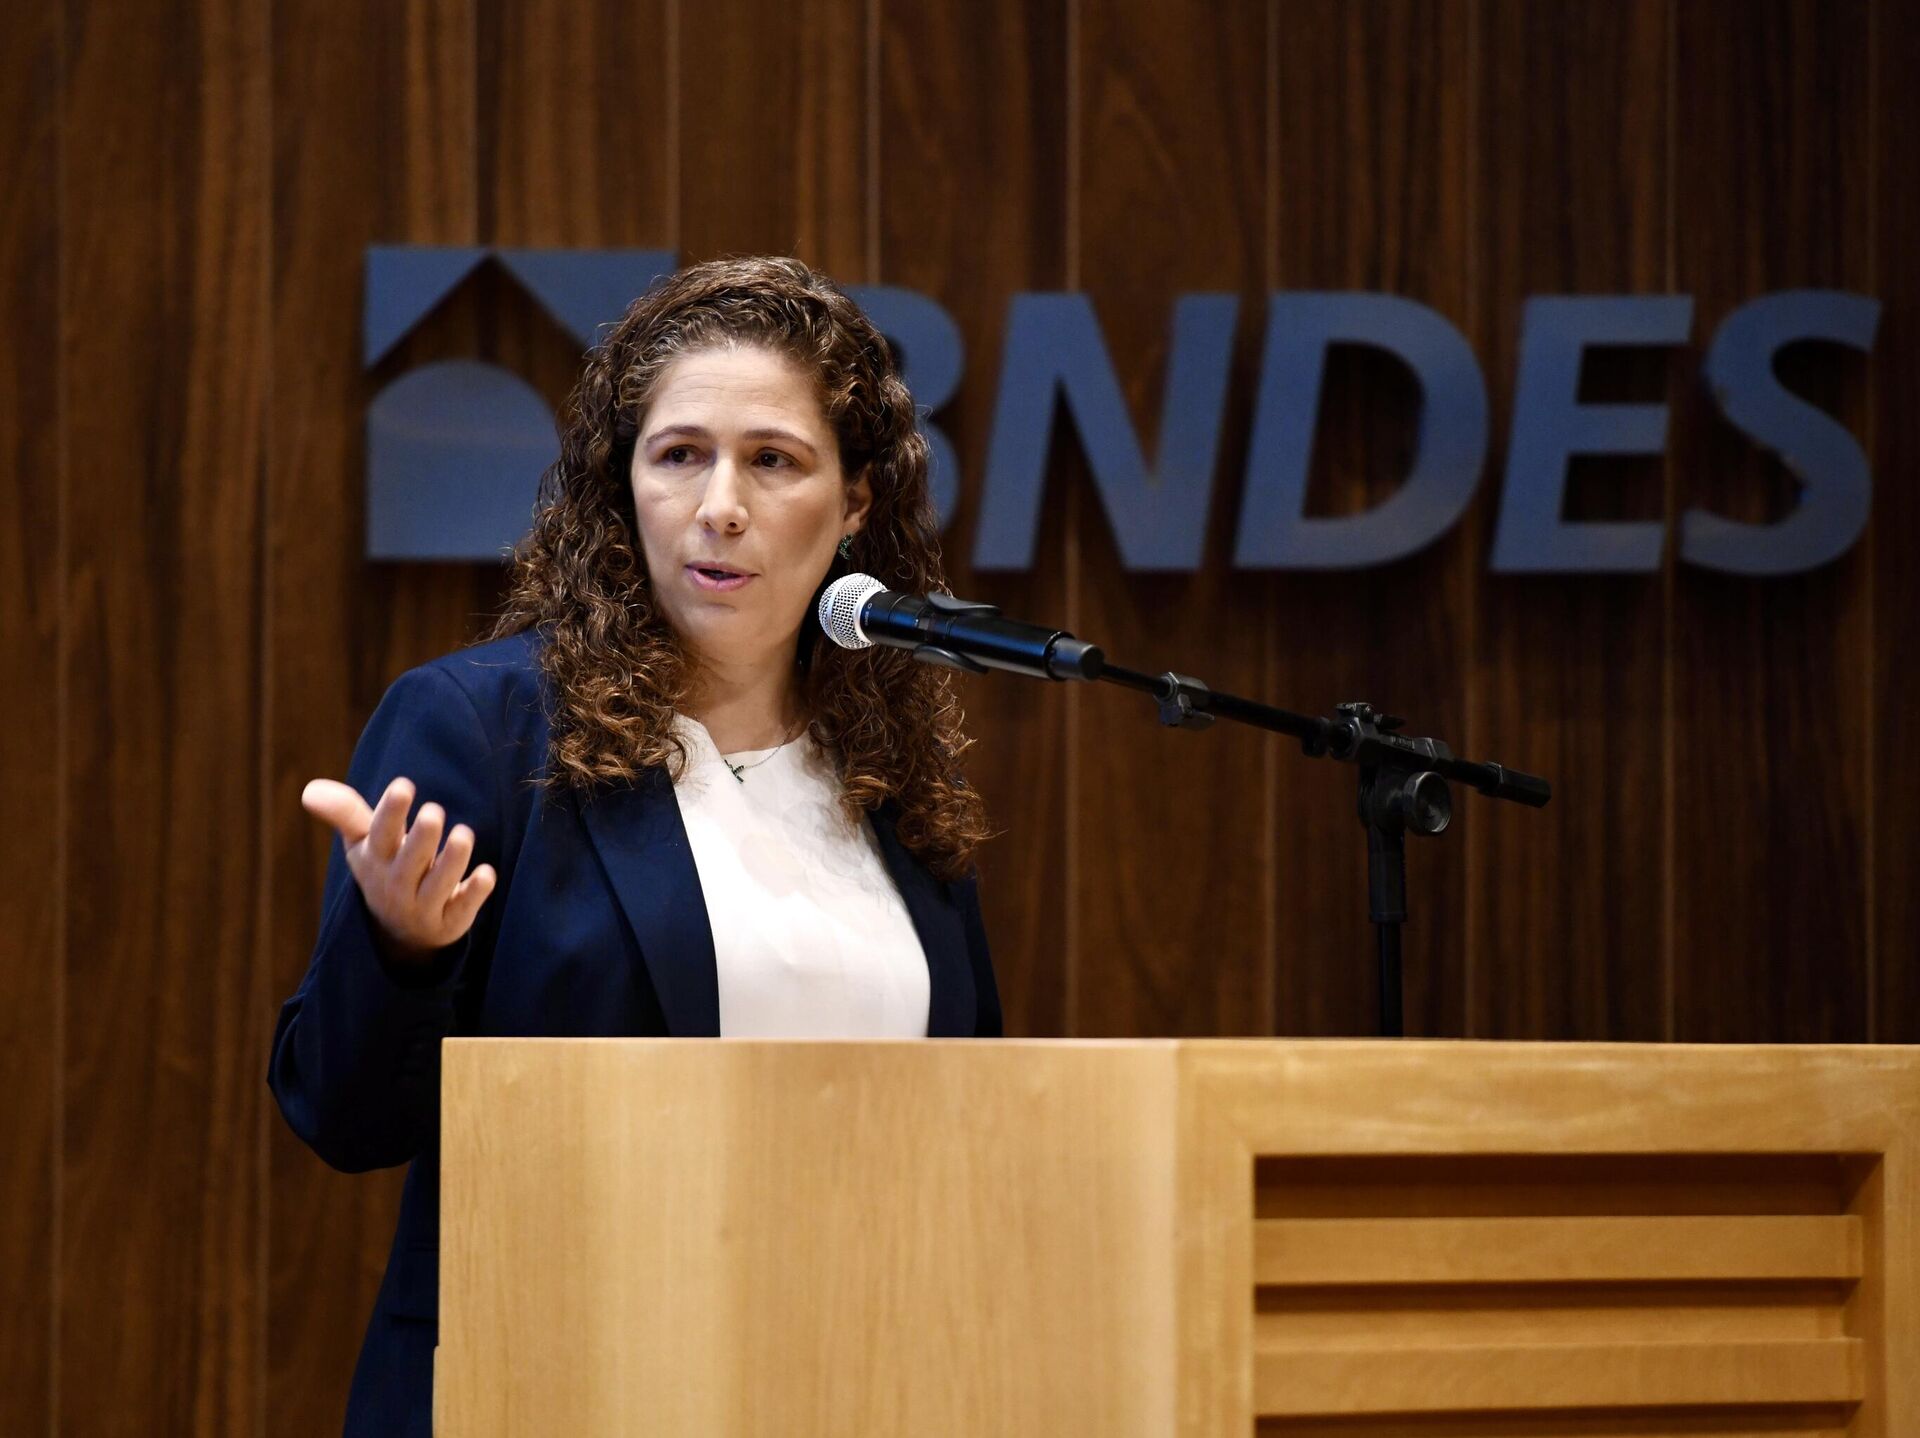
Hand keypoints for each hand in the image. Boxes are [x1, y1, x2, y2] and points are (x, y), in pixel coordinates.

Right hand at [301, 776, 496, 962]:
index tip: (403, 785)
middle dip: (421, 839)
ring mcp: (423, 906)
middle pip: (408, 862)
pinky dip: (474, 894)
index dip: (390, 812)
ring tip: (464, 833)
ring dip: (451, 862)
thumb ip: (345, 813)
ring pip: (437, 886)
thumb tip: (309, 790)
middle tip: (434, 811)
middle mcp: (397, 884)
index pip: (380, 835)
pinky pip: (462, 909)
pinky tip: (487, 874)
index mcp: (376, 860)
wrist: (399, 931)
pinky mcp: (450, 921)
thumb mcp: (363, 843)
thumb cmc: (384, 869)